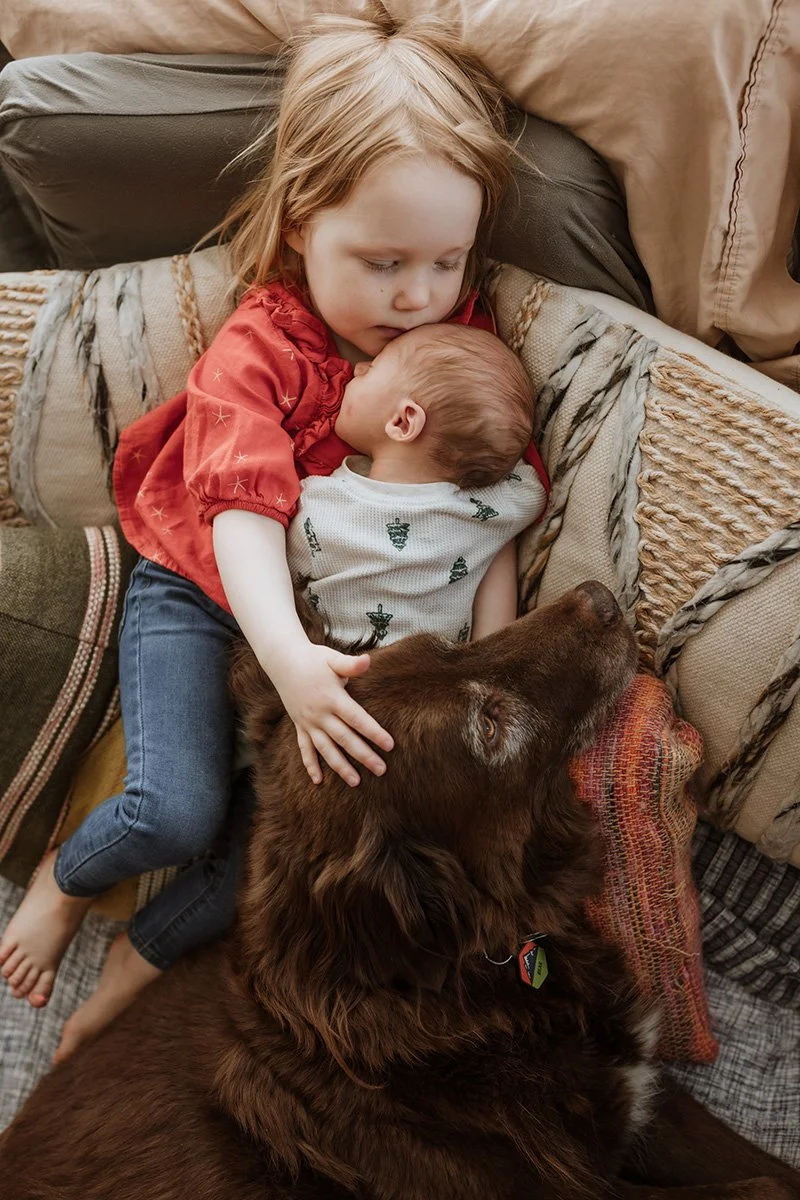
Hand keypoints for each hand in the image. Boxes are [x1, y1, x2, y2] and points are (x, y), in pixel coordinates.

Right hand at [268, 642, 393, 786]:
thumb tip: (368, 660)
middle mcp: (320, 714)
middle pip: (345, 739)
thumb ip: (350, 664)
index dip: (374, 733)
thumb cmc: (313, 659)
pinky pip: (304, 749)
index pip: (357, 719)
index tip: (390, 746)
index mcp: (332, 698)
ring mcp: (308, 722)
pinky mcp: (300, 726)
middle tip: (381, 770)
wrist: (282, 661)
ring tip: (356, 782)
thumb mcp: (332, 659)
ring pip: (326, 749)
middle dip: (363, 755)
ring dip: (340, 767)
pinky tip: (318, 781)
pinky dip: (310, 765)